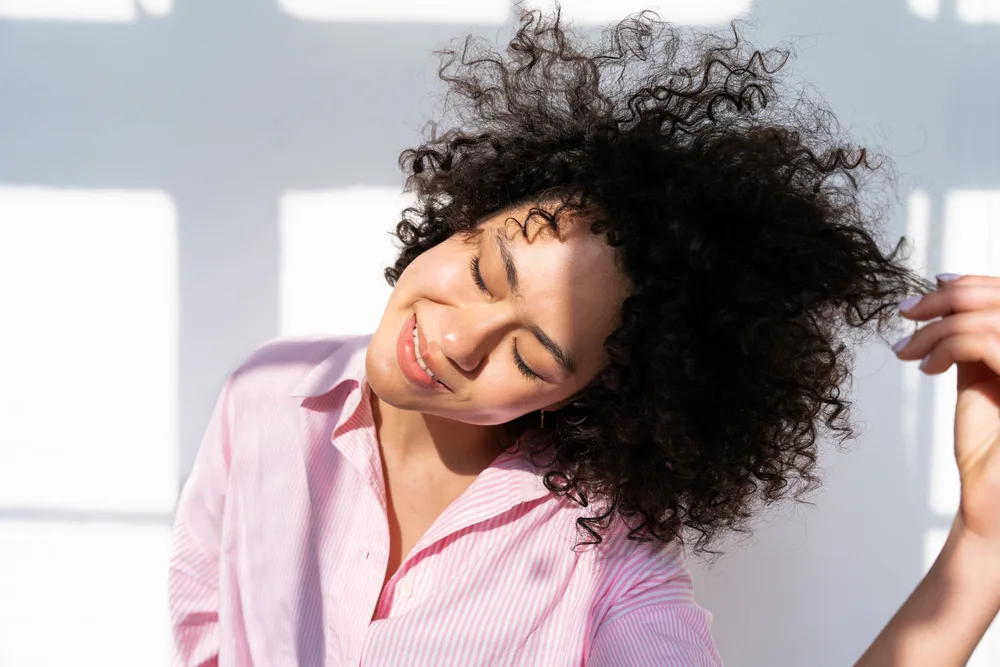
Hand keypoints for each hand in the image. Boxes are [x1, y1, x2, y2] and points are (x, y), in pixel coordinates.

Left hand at [894, 273, 999, 546]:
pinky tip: (925, 367)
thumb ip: (977, 346)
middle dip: (946, 298)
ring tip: (908, 350)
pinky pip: (981, 342)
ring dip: (934, 327)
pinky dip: (942, 346)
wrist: (994, 502)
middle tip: (907, 312)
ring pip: (985, 319)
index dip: (973, 284)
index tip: (931, 287)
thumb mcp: (981, 384)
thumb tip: (950, 310)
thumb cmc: (991, 451)